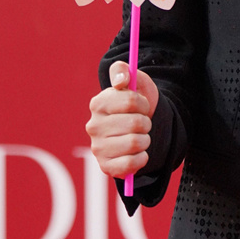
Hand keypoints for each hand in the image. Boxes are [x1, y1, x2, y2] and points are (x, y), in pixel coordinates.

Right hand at [86, 63, 159, 178]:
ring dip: (146, 140)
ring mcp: (97, 148)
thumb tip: (122, 80)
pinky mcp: (106, 167)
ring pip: (136, 143)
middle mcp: (93, 126)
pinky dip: (142, 158)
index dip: (143, 103)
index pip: (131, 100)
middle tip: (141, 123)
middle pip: (136, 123)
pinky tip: (137, 153)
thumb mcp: (135, 82)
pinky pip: (132, 164)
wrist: (140, 131)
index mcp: (98, 103)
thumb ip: (124, 71)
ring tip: (139, 137)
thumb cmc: (136, 106)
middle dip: (146, 122)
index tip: (142, 106)